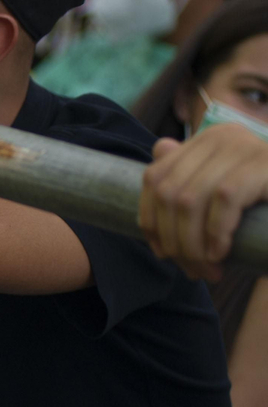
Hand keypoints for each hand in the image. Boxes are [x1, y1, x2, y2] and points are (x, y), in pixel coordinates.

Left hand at [140, 122, 267, 279]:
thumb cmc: (267, 209)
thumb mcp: (224, 194)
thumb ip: (191, 175)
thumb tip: (159, 151)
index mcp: (207, 140)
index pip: (155, 178)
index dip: (150, 219)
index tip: (162, 253)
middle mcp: (222, 135)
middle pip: (169, 193)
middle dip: (173, 240)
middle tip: (190, 271)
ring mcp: (245, 146)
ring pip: (189, 200)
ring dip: (192, 245)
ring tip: (207, 271)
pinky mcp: (263, 164)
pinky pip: (223, 200)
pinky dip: (216, 233)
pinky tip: (220, 255)